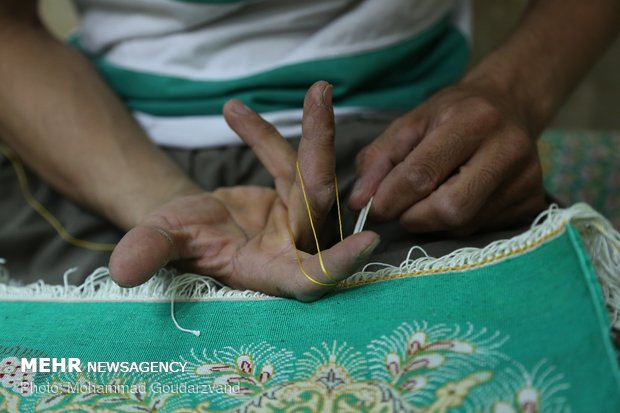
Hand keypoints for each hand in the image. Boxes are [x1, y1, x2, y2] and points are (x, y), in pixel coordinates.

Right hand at [109, 81, 379, 300]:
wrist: (191, 228)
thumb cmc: (182, 244)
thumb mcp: (167, 244)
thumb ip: (152, 253)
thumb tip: (120, 270)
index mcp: (270, 272)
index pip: (312, 276)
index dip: (338, 263)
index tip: (369, 240)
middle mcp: (294, 247)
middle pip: (317, 205)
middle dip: (317, 155)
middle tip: (320, 105)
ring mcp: (299, 220)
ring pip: (314, 175)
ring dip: (314, 132)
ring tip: (318, 91)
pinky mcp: (297, 195)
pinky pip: (288, 159)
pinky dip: (264, 135)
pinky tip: (234, 112)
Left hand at [348, 79, 547, 234]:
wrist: (509, 105)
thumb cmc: (452, 114)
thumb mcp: (409, 124)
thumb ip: (378, 161)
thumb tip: (358, 204)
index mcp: (474, 120)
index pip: (423, 174)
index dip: (390, 198)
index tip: (372, 208)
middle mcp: (508, 149)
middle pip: (449, 208)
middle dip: (413, 216)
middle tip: (400, 209)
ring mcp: (526, 179)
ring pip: (464, 224)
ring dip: (433, 221)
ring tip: (428, 199)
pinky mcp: (533, 202)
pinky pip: (481, 229)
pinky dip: (456, 223)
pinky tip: (455, 199)